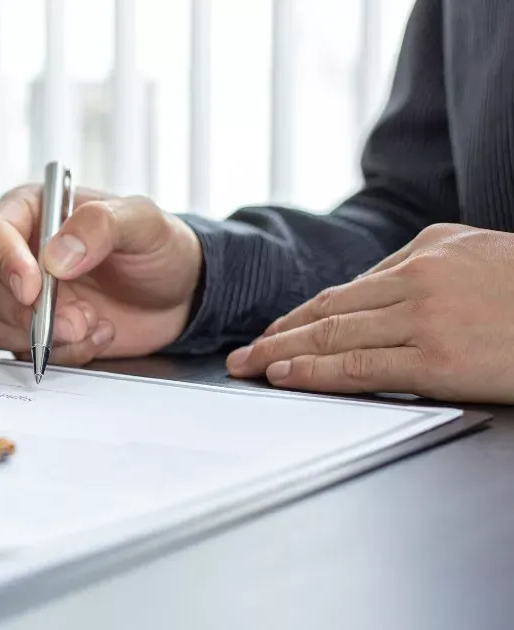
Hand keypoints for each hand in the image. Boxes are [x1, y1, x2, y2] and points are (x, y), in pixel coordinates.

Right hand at [0, 186, 202, 363]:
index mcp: (34, 213)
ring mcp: (23, 297)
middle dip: (33, 313)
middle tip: (80, 319)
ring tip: (93, 325)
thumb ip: (99, 225)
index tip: (33, 288)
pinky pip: (18, 352)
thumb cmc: (157, 247)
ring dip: (43, 336)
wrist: (179, 295)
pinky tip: (95, 337)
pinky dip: (58, 353)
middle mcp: (20, 254)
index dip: (5, 263)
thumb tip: (55, 256)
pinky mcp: (32, 332)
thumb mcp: (142, 222)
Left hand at [226, 223, 513, 401]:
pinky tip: (287, 377)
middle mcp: (418, 279)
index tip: (273, 333)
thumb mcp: (482, 254)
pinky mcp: (439, 360)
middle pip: (328, 311)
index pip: (346, 289)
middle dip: (278, 335)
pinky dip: (316, 372)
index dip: (301, 315)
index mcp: (428, 250)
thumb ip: (424, 266)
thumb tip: (369, 290)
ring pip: (334, 336)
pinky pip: (362, 368)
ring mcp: (426, 319)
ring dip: (283, 354)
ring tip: (250, 369)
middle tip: (242, 355)